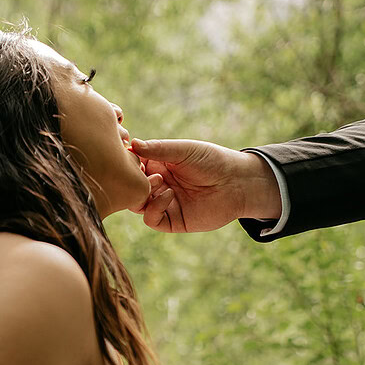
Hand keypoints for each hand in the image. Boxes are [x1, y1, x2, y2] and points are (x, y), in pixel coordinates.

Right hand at [129, 138, 281, 232]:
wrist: (237, 183)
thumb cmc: (212, 161)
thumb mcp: (183, 150)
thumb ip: (158, 149)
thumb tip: (132, 143)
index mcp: (158, 165)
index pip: (132, 165)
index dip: (127, 161)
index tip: (129, 154)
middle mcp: (158, 184)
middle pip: (131, 186)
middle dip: (132, 179)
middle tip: (142, 170)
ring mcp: (164, 203)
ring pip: (136, 204)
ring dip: (141, 193)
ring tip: (158, 181)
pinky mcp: (172, 220)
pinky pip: (151, 220)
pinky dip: (153, 208)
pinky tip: (168, 194)